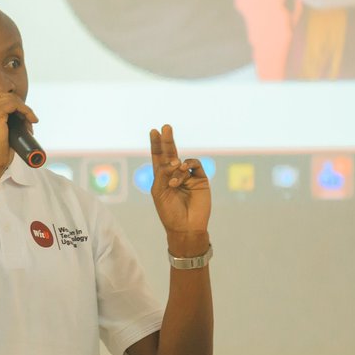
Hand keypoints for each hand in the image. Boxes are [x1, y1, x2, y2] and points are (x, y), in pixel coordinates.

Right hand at [0, 93, 37, 173]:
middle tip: (29, 122)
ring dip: (25, 110)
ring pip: (12, 99)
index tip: (24, 118)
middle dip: (20, 107)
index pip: (0, 98)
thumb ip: (6, 122)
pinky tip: (32, 120)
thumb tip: (24, 117)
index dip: (15, 105)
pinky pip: (15, 104)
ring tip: (30, 124)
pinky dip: (26, 111)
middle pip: (6, 96)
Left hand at [149, 125, 210, 242]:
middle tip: (165, 127)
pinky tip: (182, 173)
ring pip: (182, 160)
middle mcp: (175, 174)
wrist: (186, 227)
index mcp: (162, 177)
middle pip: (170, 153)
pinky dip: (187, 165)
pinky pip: (194, 165)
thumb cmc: (169, 211)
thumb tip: (174, 161)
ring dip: (176, 164)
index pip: (158, 157)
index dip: (156, 144)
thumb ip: (162, 174)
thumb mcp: (159, 191)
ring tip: (174, 174)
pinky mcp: (200, 179)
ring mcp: (188, 176)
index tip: (154, 131)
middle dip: (167, 140)